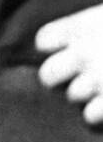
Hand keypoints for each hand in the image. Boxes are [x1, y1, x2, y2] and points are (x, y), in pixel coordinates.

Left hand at [36, 4, 102, 124]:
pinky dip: (97, 114)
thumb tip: (53, 38)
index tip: (66, 47)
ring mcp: (99, 80)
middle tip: (76, 74)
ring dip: (85, 93)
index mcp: (82, 27)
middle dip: (60, 77)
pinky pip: (90, 117)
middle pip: (48, 75)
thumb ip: (82, 24)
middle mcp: (85, 54)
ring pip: (73, 96)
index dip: (54, 46)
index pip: (44, 40)